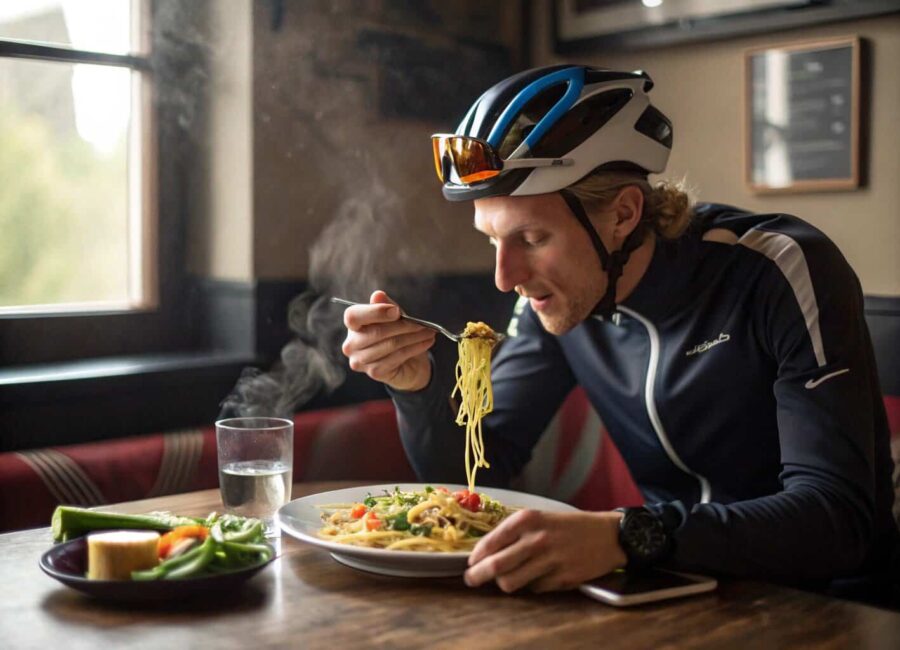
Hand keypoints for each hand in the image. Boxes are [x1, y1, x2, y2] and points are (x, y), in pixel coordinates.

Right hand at [340, 290, 436, 391]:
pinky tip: (426, 343)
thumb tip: (378, 295)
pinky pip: (397, 357)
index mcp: (353, 325)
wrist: (408, 364)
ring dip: (413, 337)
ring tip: (429, 332)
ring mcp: (361, 360)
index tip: (397, 312)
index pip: (354, 316)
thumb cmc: (397, 336)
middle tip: (422, 324)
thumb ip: (386, 306)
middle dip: (403, 326)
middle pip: (377, 332)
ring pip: (390, 344)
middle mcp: (351, 344)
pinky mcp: (374, 372)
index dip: (375, 312)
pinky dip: (415, 348)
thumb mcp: (394, 318)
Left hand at [464, 509, 626, 592]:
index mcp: (528, 520)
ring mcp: (549, 561)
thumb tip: (485, 553)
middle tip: (471, 579)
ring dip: (504, 584)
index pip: (491, 542)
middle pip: (495, 566)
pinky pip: (533, 589)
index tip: (471, 563)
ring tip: (507, 579)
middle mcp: (536, 539)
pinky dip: (531, 586)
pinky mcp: (561, 579)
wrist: (608, 534)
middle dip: (477, 576)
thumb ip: (514, 533)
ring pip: (510, 583)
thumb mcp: (540, 518)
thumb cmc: (568, 526)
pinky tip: (538, 576)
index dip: (476, 556)